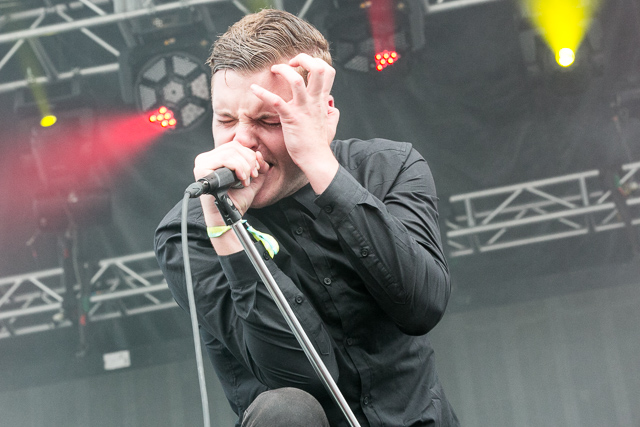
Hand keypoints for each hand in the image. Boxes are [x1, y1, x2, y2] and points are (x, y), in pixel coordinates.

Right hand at [193, 141, 268, 223]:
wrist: (227, 218)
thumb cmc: (236, 201)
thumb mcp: (251, 180)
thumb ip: (257, 166)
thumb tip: (259, 154)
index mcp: (217, 158)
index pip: (235, 146)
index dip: (250, 155)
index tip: (256, 170)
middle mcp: (207, 158)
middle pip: (234, 146)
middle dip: (249, 160)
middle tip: (253, 175)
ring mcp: (203, 162)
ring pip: (231, 152)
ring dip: (245, 166)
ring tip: (247, 180)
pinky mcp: (202, 168)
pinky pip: (225, 159)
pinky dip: (238, 168)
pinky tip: (241, 180)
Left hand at [250, 53, 339, 193]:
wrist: (316, 159)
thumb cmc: (319, 144)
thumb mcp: (331, 125)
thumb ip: (332, 113)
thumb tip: (332, 106)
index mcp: (321, 100)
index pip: (327, 71)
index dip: (316, 61)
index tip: (303, 65)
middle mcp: (314, 101)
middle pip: (317, 68)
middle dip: (303, 58)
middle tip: (290, 62)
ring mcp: (303, 109)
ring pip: (297, 80)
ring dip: (283, 70)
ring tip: (274, 69)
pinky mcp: (291, 118)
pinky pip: (276, 101)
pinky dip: (263, 93)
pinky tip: (254, 89)